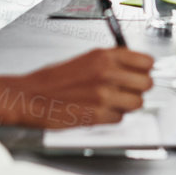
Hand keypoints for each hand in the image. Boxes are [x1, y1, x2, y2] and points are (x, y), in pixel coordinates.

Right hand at [2, 47, 154, 128]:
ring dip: (127, 105)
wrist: (29, 96)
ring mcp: (104, 95)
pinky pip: (120, 119)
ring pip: (137, 103)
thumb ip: (110, 62)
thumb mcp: (84, 59)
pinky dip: (112, 117)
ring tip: (111, 102)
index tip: (141, 73)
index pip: (146, 61)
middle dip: (139, 88)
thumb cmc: (51, 79)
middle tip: (128, 90)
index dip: (145, 69)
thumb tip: (133, 68)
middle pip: (146, 83)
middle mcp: (107, 73)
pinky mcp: (98, 116)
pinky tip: (98, 111)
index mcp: (103, 56)